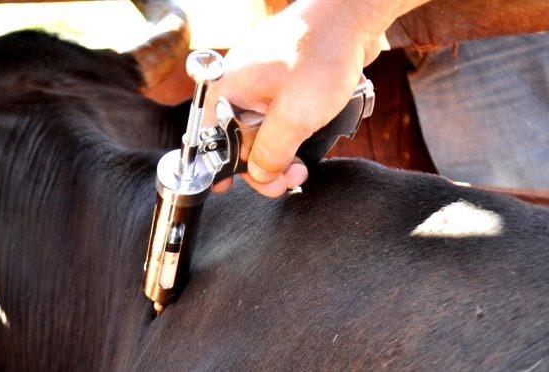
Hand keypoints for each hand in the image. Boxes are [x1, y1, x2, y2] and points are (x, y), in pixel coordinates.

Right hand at [206, 0, 427, 196]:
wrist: (351, 16)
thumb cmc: (320, 55)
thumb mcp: (295, 116)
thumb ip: (271, 152)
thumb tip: (260, 176)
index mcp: (228, 90)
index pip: (210, 139)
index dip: (218, 167)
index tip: (227, 188)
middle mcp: (239, 87)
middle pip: (237, 139)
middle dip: (261, 166)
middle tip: (287, 181)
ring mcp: (261, 83)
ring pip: (261, 130)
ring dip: (279, 154)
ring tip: (301, 168)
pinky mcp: (283, 82)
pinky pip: (279, 117)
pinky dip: (290, 134)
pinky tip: (306, 143)